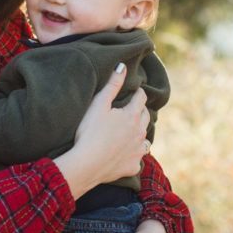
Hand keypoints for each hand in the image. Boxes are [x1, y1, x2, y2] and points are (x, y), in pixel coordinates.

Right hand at [54, 64, 149, 197]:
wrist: (87, 164)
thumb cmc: (90, 131)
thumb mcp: (99, 104)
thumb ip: (112, 85)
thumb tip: (122, 66)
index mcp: (132, 115)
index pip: (141, 98)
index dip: (138, 93)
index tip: (136, 91)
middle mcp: (140, 133)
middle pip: (145, 117)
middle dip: (140, 111)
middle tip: (134, 109)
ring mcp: (138, 151)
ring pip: (145, 139)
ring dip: (140, 134)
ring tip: (133, 132)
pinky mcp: (132, 166)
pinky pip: (138, 159)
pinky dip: (134, 155)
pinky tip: (128, 155)